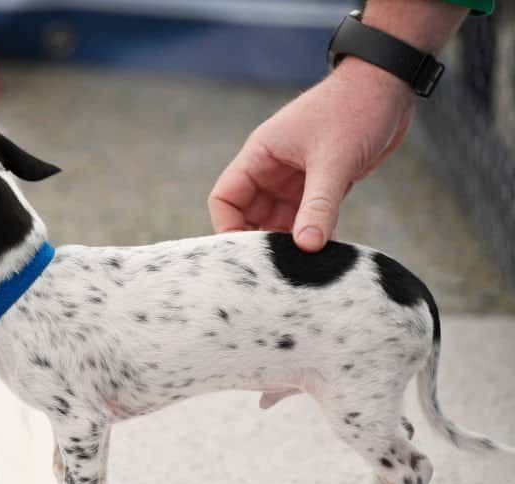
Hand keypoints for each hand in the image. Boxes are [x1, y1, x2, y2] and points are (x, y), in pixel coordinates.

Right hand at [208, 58, 415, 251]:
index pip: (225, 198)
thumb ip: (319, 206)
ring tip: (302, 265)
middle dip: (260, 240)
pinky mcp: (320, 184)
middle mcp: (272, 169)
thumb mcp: (334, 161)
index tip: (248, 253)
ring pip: (278, 220)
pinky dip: (311, 235)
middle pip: (249, 215)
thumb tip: (307, 246)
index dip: (228, 227)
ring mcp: (295, 178)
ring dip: (287, 241)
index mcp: (260, 155)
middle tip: (278, 267)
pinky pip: (306, 218)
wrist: (390, 85)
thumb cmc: (355, 108)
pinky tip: (324, 252)